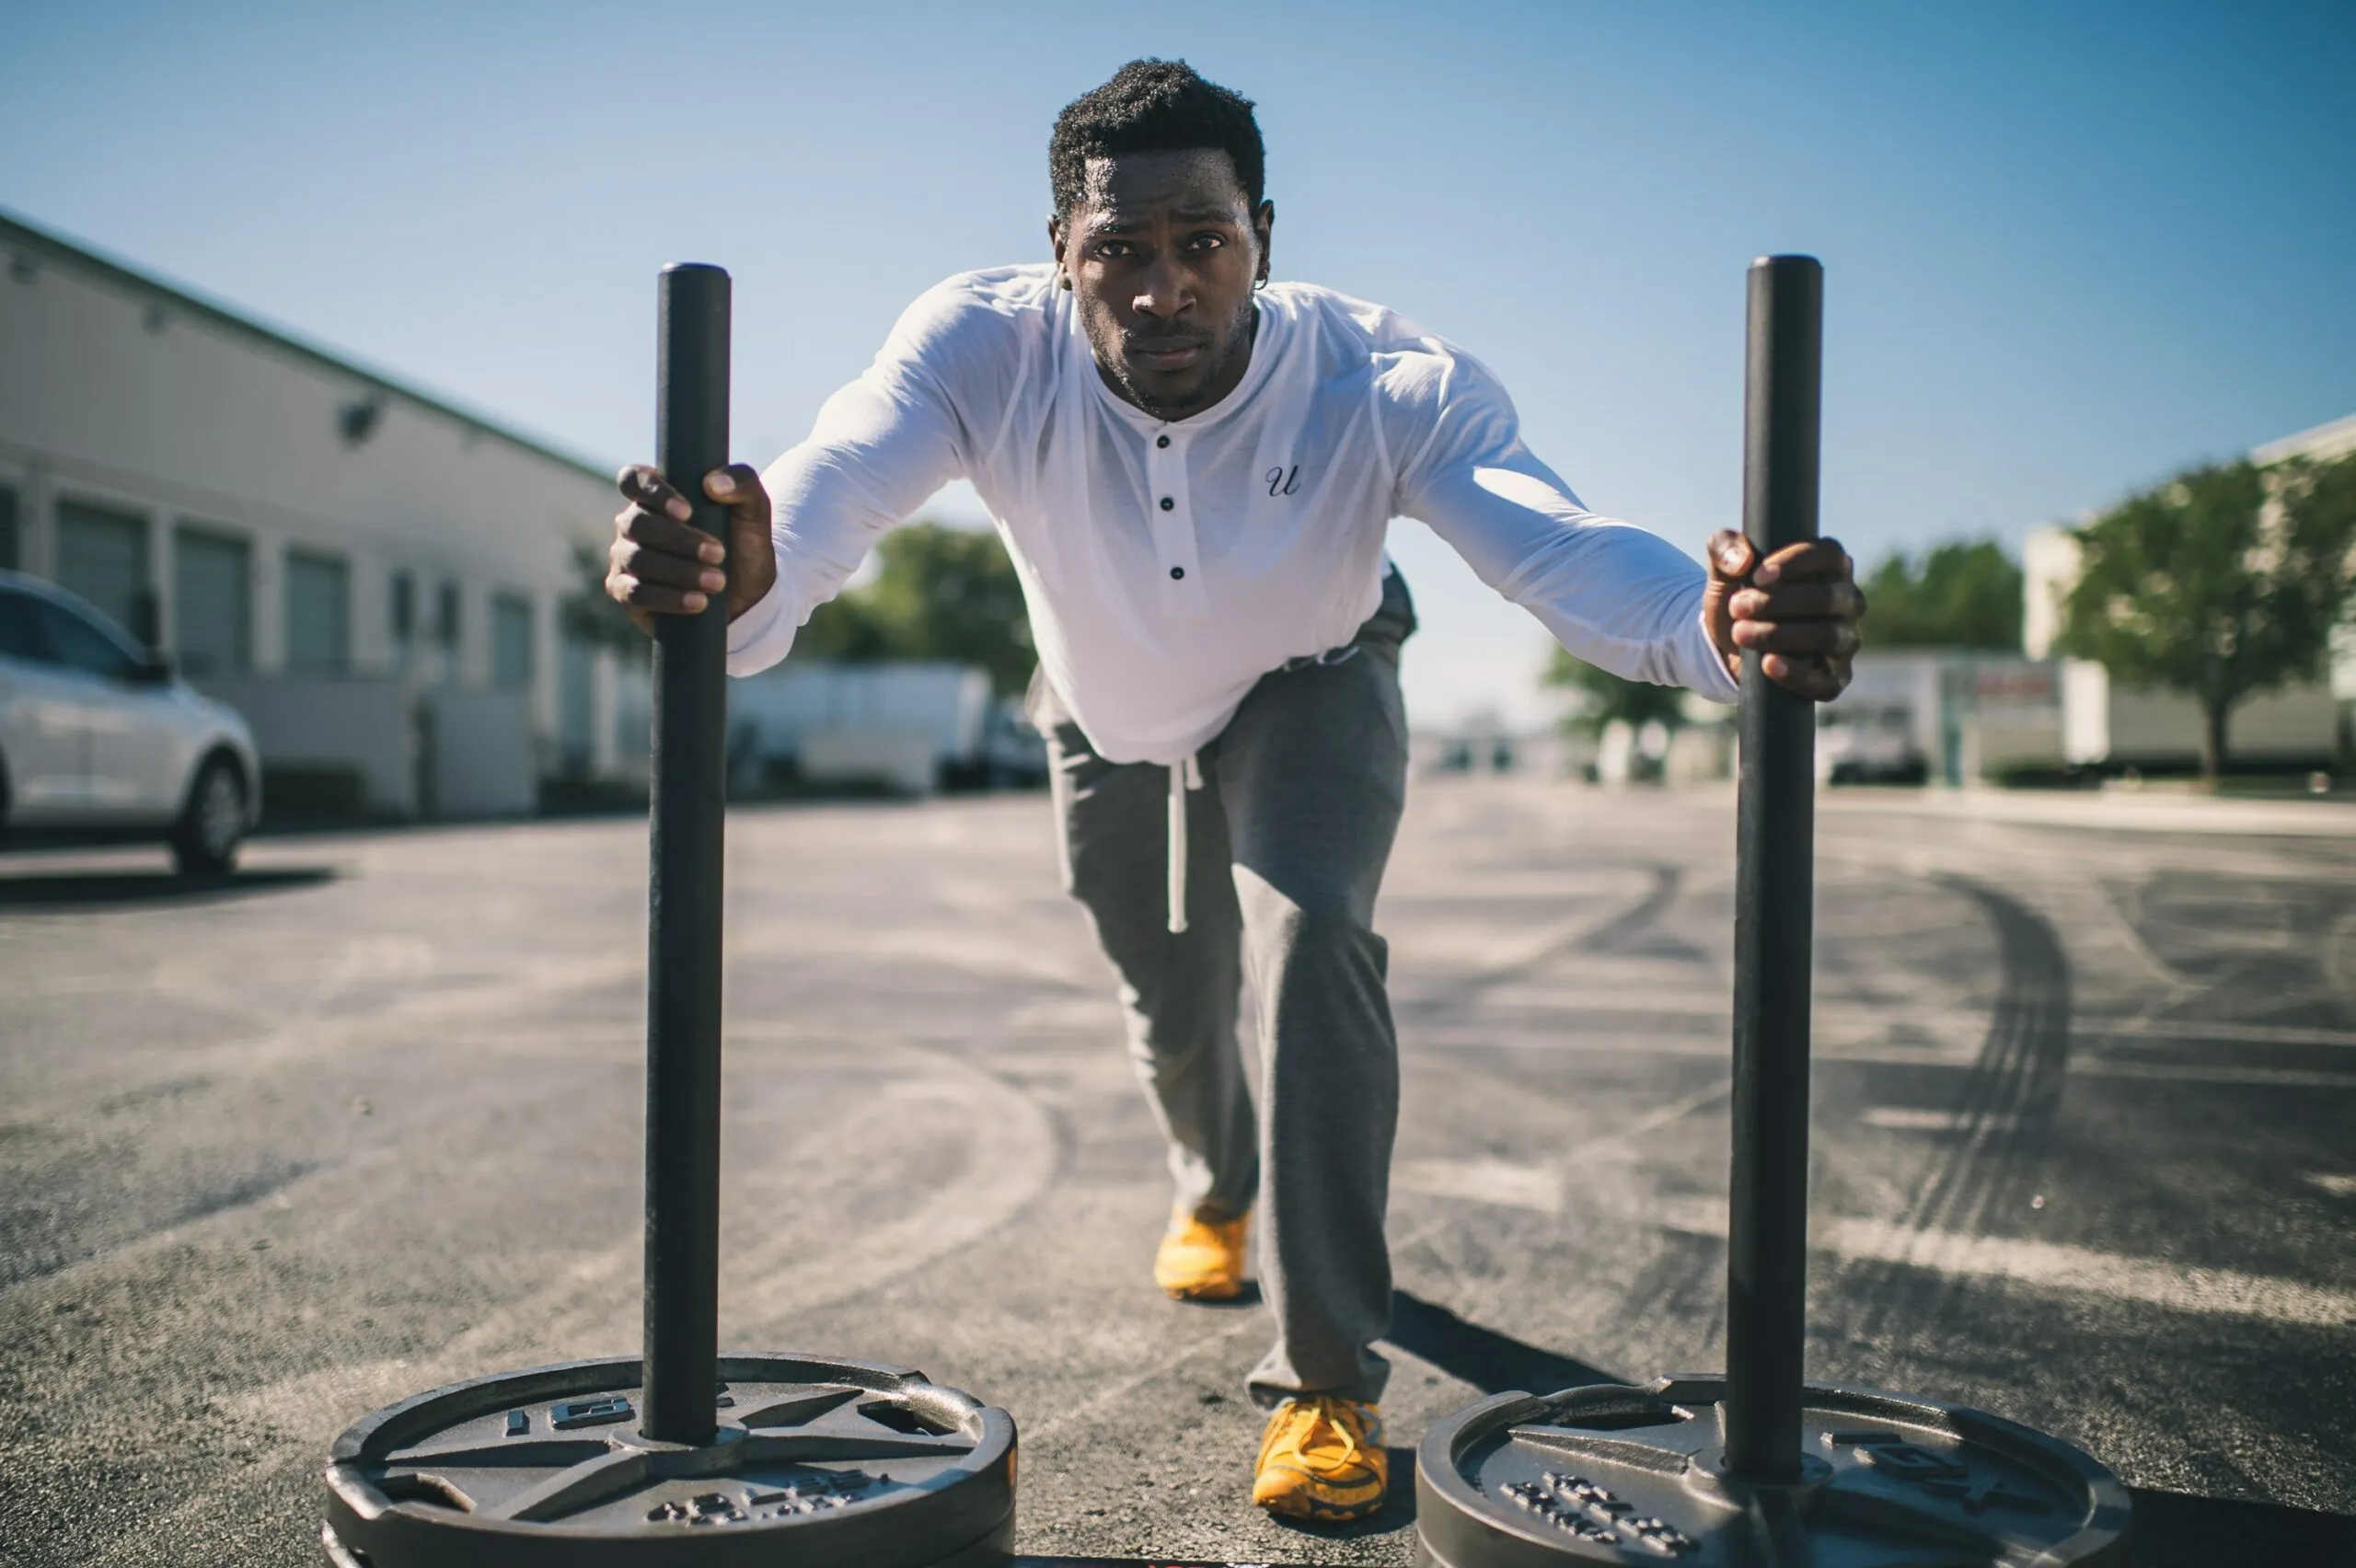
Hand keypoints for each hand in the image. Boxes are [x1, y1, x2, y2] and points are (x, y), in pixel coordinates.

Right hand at [605, 464, 778, 632]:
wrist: (747, 594)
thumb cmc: (742, 544)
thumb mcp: (754, 510)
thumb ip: (743, 483)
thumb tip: (713, 482)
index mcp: (655, 496)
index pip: (633, 479)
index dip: (653, 492)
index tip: (687, 512)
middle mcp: (632, 524)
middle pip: (637, 523)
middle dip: (680, 539)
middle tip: (718, 553)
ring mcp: (625, 558)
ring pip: (638, 559)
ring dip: (681, 571)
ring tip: (717, 582)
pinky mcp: (626, 593)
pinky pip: (636, 594)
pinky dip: (669, 598)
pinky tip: (698, 602)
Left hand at [1702, 530, 1863, 701]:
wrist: (1726, 644)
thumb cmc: (1737, 597)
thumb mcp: (1723, 570)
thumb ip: (1724, 549)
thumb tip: (1741, 560)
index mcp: (1830, 566)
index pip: (1829, 555)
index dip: (1796, 563)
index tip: (1758, 576)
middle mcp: (1847, 601)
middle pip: (1829, 597)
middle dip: (1779, 602)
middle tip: (1738, 606)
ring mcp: (1845, 640)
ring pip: (1829, 637)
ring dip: (1781, 635)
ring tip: (1741, 633)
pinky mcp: (1836, 677)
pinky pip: (1827, 682)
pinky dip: (1797, 675)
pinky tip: (1768, 665)